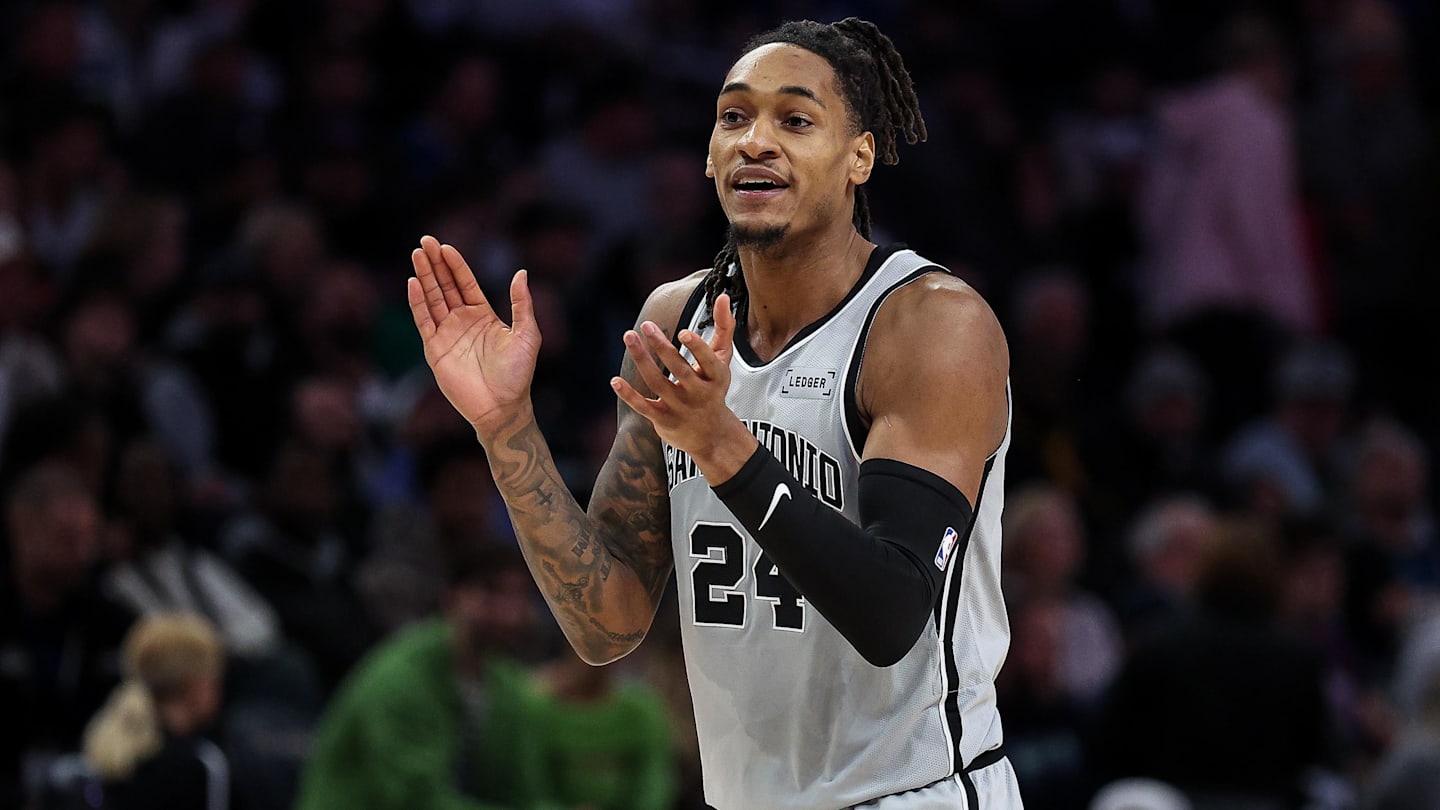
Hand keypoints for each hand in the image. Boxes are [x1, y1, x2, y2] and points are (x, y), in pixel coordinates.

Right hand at [408, 235, 539, 438]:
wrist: (503, 407)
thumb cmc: (518, 374)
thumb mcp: (528, 334)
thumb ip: (522, 304)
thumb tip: (521, 272)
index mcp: (483, 315)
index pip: (465, 283)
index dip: (455, 265)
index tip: (445, 246)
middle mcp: (462, 322)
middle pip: (444, 286)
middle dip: (435, 264)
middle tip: (425, 241)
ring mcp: (447, 335)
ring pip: (432, 299)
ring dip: (424, 277)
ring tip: (416, 255)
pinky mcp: (435, 350)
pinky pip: (424, 321)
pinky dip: (418, 303)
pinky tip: (414, 283)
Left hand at [611, 293, 755, 480]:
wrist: (710, 435)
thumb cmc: (714, 388)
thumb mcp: (723, 360)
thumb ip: (724, 327)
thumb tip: (724, 295)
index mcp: (717, 378)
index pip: (709, 362)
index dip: (697, 348)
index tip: (683, 332)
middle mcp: (699, 394)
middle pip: (679, 369)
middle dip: (662, 347)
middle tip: (647, 325)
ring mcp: (680, 408)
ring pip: (657, 382)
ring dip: (641, 359)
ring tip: (629, 335)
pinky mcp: (663, 420)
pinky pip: (643, 406)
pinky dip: (629, 394)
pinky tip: (615, 380)